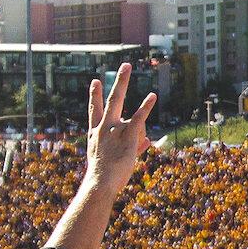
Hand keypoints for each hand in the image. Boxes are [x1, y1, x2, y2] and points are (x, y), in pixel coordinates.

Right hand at [82, 63, 155, 186]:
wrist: (100, 183)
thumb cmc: (104, 178)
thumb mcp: (114, 161)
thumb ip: (133, 146)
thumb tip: (148, 141)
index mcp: (95, 134)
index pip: (94, 111)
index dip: (94, 96)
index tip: (95, 81)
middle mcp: (104, 128)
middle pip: (112, 99)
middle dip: (120, 82)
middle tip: (126, 65)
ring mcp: (115, 130)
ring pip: (134, 120)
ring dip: (142, 116)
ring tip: (150, 102)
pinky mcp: (126, 135)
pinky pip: (139, 118)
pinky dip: (146, 107)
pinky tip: (153, 96)